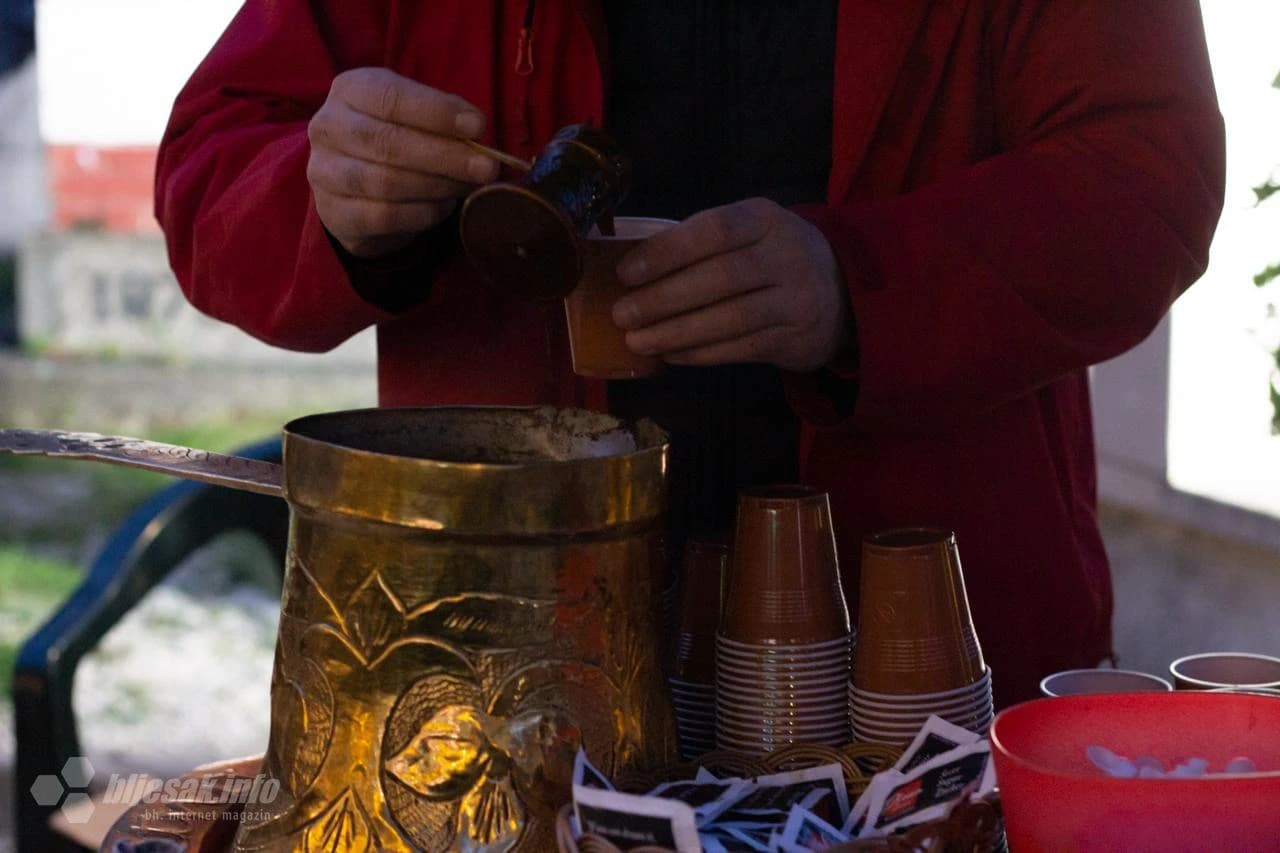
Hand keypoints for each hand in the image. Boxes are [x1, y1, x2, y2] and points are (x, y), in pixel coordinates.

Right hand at [307, 68, 498, 257]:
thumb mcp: (416, 114)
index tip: (478, 126)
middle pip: (388, 143)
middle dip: (446, 156)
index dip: (437, 113)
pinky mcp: (333, 213)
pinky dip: (421, 214)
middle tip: (487, 168)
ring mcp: (324, 172)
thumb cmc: (396, 137)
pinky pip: (383, 216)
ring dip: (437, 187)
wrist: (356, 185)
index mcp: (350, 90)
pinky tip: (441, 207)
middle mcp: (328, 127)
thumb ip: (443, 117)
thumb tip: (476, 130)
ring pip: (386, 183)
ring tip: (466, 187)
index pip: (391, 97)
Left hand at [611, 198, 852, 371]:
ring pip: (729, 319)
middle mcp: (786, 255)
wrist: (843, 292)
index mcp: (765, 219)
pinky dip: (700, 353)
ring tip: (637, 341)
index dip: (667, 252)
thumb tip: (634, 268)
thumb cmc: (774, 257)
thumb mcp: (750, 231)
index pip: (713, 230)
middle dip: (663, 298)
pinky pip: (740, 348)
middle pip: (720, 278)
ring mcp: (795, 299)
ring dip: (676, 332)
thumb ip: (703, 242)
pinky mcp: (795, 338)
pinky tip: (671, 354)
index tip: (626, 273)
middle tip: (622, 314)